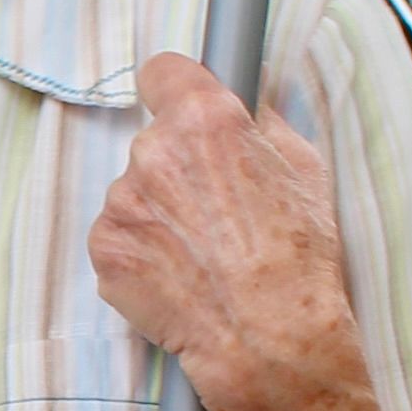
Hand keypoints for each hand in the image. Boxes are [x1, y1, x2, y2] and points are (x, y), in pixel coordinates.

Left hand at [89, 55, 352, 409]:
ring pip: (136, 193)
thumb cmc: (298, 260)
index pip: (164, 72)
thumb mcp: (306, 170)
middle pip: (155, 141)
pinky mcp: (105, 248)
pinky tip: (181, 275)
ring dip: (160, 213)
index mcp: (205, 120)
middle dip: (179, 167)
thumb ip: (265, 124)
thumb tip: (249, 98)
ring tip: (204, 253)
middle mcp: (154, 151)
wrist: (270, 338)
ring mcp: (122, 201)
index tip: (184, 107)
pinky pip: (120, 236)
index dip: (177, 90)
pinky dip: (143, 253)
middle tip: (217, 210)